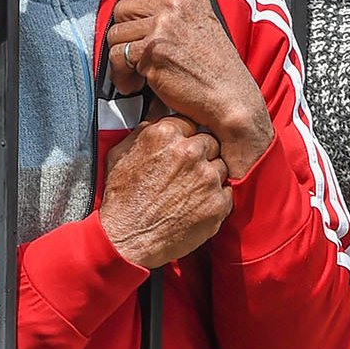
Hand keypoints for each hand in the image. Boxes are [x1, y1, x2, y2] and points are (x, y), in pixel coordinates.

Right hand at [98, 111, 233, 267]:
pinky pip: (228, 192)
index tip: (181, 152)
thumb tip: (159, 108)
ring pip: (221, 167)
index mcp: (167, 135)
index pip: (192, 123)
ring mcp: (207, 178)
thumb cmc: (121, 199)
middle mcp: (190, 152)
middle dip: (201, 156)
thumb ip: (146, 128)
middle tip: (185, 174)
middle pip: (211, 143)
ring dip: (210, 178)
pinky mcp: (218, 203)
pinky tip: (196, 207)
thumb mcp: (122, 153)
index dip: (187, 139)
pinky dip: (216, 200)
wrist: (126, 241)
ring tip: (188, 193)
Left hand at [105, 0, 272, 177]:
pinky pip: (117, 58)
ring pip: (115, 34)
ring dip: (121, 58)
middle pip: (122, 8)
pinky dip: (121, 75)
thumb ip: (172, 11)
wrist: (229, 96)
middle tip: (134, 53)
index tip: (132, 19)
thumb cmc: (216, 68)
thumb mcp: (200, 23)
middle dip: (124, 34)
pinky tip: (134, 84)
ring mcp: (163, 27)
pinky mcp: (152, 52)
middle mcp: (175, 5)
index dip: (130, 1)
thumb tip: (136, 12)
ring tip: (135, 73)